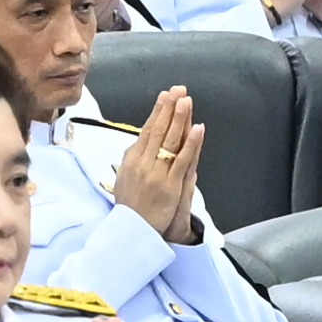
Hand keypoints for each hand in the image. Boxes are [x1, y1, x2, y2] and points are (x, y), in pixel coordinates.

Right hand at [110, 85, 207, 237]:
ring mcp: (157, 173)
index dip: (157, 111)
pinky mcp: (170, 185)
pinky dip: (191, 143)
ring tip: (186, 100)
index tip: (166, 95)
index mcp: (131, 160)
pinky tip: (198, 128)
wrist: (132, 231)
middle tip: (178, 89)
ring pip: (169, 140)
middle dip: (169, 108)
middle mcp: (143, 163)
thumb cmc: (130, 207)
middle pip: (158, 130)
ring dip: (179, 118)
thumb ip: (132, 160)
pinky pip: (182, 160)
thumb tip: (138, 144)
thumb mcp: (124, 179)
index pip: (146, 130)